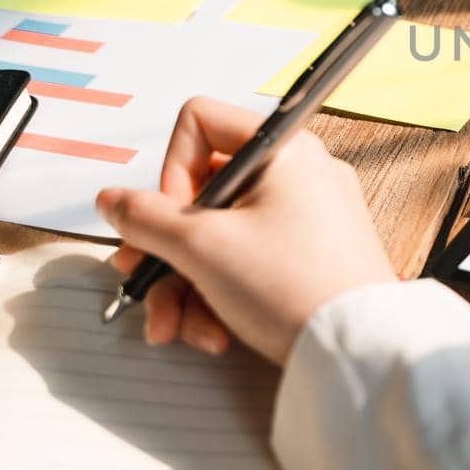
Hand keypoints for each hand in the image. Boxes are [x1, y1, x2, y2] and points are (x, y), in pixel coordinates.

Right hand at [96, 97, 395, 363]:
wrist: (356, 348)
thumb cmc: (292, 286)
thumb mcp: (202, 248)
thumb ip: (146, 218)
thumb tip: (113, 200)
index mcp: (282, 149)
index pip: (199, 122)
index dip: (170, 169)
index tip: (172, 219)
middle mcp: (299, 173)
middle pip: (203, 192)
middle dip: (166, 249)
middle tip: (142, 282)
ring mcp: (308, 215)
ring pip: (221, 235)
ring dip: (186, 284)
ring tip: (177, 329)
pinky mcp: (311, 255)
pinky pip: (250, 261)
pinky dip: (222, 295)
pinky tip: (214, 335)